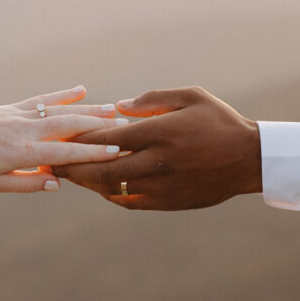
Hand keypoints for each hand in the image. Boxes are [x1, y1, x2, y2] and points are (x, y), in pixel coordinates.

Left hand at [0, 85, 127, 192]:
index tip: (117, 152)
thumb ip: (26, 184)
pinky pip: (44, 99)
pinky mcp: (15, 107)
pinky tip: (81, 89)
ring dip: (89, 109)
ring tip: (113, 109)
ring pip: (61, 110)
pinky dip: (64, 94)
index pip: (65, 152)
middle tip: (125, 127)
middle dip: (99, 127)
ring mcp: (22, 115)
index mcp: (22, 152)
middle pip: (70, 126)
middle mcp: (26, 130)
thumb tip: (57, 182)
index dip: (93, 153)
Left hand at [52, 87, 261, 209]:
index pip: (108, 137)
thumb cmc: (219, 121)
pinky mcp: (169, 203)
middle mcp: (158, 162)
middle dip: (71, 166)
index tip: (59, 134)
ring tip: (68, 176)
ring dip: (87, 183)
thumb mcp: (190, 97)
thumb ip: (151, 100)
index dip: (79, 138)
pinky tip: (101, 188)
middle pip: (102, 168)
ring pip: (113, 188)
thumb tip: (116, 107)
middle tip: (49, 163)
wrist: (250, 159)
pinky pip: (131, 201)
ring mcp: (163, 186)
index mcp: (161, 133)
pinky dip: (112, 195)